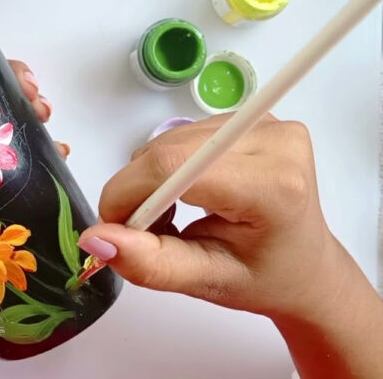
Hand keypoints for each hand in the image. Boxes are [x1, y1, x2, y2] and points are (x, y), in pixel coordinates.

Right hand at [78, 114, 382, 377]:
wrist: (304, 265)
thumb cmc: (262, 278)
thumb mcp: (205, 281)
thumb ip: (149, 263)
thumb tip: (95, 237)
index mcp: (272, 187)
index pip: (173, 167)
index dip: (128, 193)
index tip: (117, 226)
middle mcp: (273, 140)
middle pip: (166, 150)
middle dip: (137, 191)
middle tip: (146, 231)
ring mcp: (265, 122)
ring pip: (169, 140)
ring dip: (151, 179)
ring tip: (172, 216)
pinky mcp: (253, 116)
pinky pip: (183, 135)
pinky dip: (168, 166)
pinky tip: (186, 193)